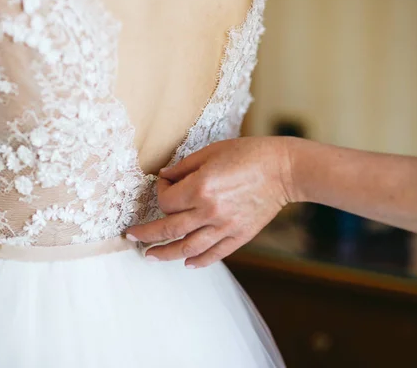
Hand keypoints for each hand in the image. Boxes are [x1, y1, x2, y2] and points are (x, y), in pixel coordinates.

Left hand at [127, 136, 294, 267]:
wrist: (284, 169)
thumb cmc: (248, 154)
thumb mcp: (211, 152)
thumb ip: (184, 167)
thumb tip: (164, 178)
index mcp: (201, 188)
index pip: (166, 201)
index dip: (160, 192)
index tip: (165, 184)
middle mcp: (210, 212)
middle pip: (168, 230)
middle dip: (147, 234)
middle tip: (132, 237)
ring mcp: (225, 227)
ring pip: (187, 248)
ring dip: (165, 254)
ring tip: (151, 256)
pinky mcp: (239, 235)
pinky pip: (214, 254)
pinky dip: (198, 261)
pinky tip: (186, 263)